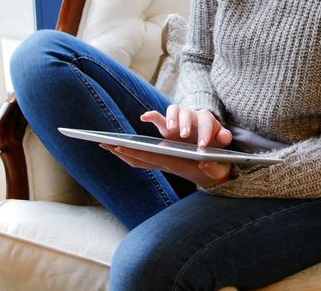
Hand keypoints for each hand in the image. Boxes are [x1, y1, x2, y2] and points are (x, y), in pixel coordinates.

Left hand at [101, 144, 231, 187]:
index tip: (117, 146)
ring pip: (138, 160)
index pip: (149, 157)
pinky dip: (131, 154)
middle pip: (138, 158)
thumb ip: (212, 166)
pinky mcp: (165, 161)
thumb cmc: (217, 169)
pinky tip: (123, 149)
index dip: (133, 151)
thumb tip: (204, 163)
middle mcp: (166, 164)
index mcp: (175, 163)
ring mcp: (164, 163)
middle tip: (102, 143)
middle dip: (120, 151)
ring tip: (107, 144)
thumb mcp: (217, 167)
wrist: (218, 179)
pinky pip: (143, 160)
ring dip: (122, 153)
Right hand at [141, 106, 231, 148]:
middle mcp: (192, 115)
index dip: (205, 132)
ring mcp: (178, 118)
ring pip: (173, 110)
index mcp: (206, 119)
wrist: (204, 144)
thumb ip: (224, 139)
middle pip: (188, 113)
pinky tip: (144, 117)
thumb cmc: (213, 143)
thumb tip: (225, 137)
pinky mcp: (166, 124)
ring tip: (171, 129)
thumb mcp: (221, 143)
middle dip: (186, 123)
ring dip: (171, 118)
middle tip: (184, 135)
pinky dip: (151, 115)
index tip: (202, 145)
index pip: (206, 121)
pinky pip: (158, 117)